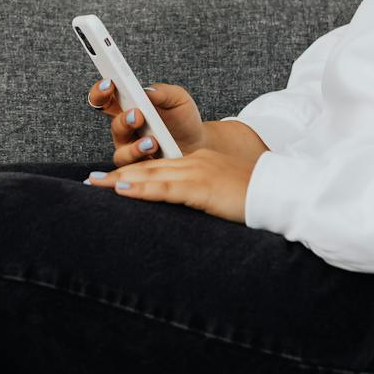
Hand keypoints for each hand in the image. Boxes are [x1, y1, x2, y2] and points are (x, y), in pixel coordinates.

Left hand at [82, 150, 257, 224]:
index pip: (160, 165)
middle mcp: (195, 163)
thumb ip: (205, 196)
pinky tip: (121, 190)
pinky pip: (164, 188)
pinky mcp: (201, 187)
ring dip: (120, 180)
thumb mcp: (225, 194)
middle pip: (149, 167)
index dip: (134, 170)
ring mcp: (197, 173)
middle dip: (119, 174)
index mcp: (201, 163)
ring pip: (151, 174)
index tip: (112, 178)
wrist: (281, 195)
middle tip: (92, 181)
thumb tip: (188, 211)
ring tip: (96, 185)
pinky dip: (140, 188)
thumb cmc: (257, 199)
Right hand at [87, 78, 207, 166]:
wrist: (199, 142)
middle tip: (137, 115)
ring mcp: (130, 151)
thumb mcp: (177, 98)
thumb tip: (147, 91)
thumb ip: (162, 92)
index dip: (100, 91)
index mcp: (127, 107)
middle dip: (123, 120)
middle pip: (112, 125)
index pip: (104, 99)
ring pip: (121, 151)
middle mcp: (124, 130)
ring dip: (134, 147)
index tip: (109, 83)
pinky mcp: (140, 169)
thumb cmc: (183, 117)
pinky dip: (145, 160)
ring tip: (152, 141)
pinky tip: (157, 152)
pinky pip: (135, 169)